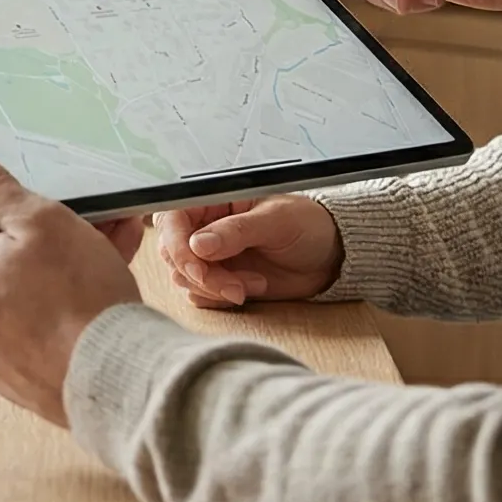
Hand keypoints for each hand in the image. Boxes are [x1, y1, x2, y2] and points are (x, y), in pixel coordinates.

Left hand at [0, 139, 143, 426]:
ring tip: (109, 241)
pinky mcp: (14, 370)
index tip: (22, 183)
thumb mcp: (40, 220)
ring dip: (56, 260)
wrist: (116, 383)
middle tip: (84, 213)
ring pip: (16, 283)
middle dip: (34, 225)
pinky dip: (58, 300)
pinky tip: (101, 284)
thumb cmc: (79, 299)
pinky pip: (31, 319)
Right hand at [154, 197, 342, 308]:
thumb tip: (199, 244)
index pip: (172, 221)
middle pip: (173, 254)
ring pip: (183, 278)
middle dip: (201, 276)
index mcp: (211, 202)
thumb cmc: (307, 225)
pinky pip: (198, 295)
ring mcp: (209, 256)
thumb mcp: (276, 220)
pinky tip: (250, 289)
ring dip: (213, 289)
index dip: (179, 247)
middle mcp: (203, 227)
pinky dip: (219, 299)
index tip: (200, 270)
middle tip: (235, 287)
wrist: (329, 256)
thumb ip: (237, 231)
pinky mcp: (217, 280)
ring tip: (254, 284)